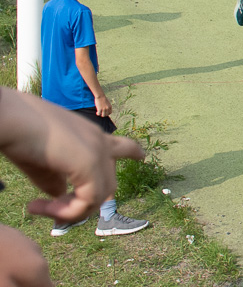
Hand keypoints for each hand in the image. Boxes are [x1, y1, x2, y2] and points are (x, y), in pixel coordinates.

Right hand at [0, 88, 144, 223]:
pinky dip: (65, 212)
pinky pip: (89, 201)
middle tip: (52, 210)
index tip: (142, 157)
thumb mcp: (41, 160)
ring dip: (69, 211)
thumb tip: (61, 195)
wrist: (10, 118)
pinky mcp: (90, 163)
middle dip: (85, 203)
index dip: (133, 152)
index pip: (121, 145)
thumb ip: (54, 178)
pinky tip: (40, 208)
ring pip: (100, 197)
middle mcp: (99, 142)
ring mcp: (98, 152)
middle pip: (110, 182)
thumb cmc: (19, 134)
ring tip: (39, 208)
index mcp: (90, 136)